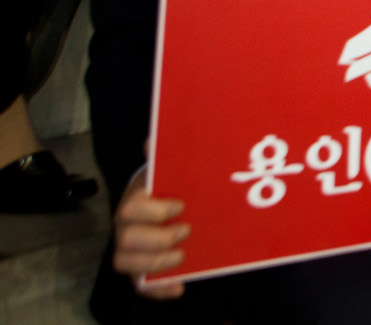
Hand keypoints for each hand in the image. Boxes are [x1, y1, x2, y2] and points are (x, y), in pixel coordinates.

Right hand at [112, 167, 186, 297]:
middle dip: (157, 238)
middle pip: (126, 239)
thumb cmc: (165, 189)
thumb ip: (161, 157)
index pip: (132, 208)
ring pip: (125, 263)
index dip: (155, 210)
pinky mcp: (139, 272)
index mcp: (133, 203)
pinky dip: (158, 290)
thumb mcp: (164, 172)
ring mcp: (129, 251)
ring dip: (155, 263)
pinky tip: (178, 287)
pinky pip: (140, 286)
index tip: (180, 206)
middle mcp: (125, 229)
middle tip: (186, 231)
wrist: (160, 206)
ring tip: (182, 256)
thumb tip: (152, 140)